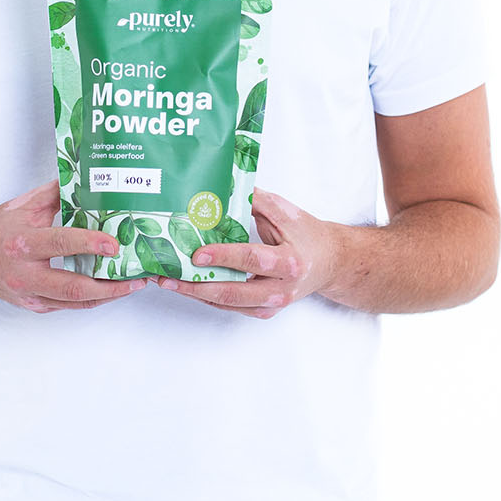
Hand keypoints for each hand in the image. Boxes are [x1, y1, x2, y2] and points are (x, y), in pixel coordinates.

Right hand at [0, 182, 148, 312]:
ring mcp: (30, 295)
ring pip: (75, 302)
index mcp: (23, 243)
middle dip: (109, 284)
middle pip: (73, 287)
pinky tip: (111, 289)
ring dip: (107, 296)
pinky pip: (69, 306)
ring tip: (132, 285)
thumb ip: (56, 192)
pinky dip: (93, 299)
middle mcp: (25, 274)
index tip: (114, 244)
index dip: (89, 244)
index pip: (61, 243)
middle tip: (136, 277)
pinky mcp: (35, 306)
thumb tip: (87, 177)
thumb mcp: (23, 204)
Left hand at [155, 189, 342, 319]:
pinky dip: (208, 296)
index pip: (252, 260)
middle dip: (197, 285)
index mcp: (289, 262)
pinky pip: (231, 307)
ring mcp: (272, 304)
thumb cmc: (307, 234)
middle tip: (169, 276)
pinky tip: (188, 286)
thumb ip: (254, 199)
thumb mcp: (285, 211)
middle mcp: (281, 289)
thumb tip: (219, 189)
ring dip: (196, 293)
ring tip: (169, 281)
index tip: (197, 253)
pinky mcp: (264, 311)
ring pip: (228, 304)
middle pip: (233, 292)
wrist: (331, 262)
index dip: (224, 257)